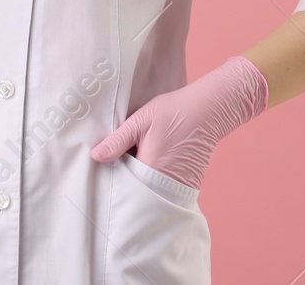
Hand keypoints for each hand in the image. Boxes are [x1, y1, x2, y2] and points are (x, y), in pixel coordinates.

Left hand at [89, 55, 268, 189]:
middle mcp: (164, 183)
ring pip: (150, 194)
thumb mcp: (141, 120)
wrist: (209, 110)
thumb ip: (118, 140)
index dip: (111, 180)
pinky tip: (148, 168)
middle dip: (124, 186)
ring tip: (129, 170)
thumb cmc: (174, 111)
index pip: (122, 185)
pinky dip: (155, 185)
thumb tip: (95, 156)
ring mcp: (177, 186)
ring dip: (140, 186)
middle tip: (112, 172)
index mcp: (149, 168)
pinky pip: (164, 191)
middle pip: (136, 194)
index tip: (102, 173)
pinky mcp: (187, 184)